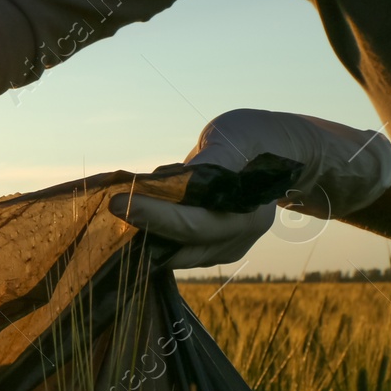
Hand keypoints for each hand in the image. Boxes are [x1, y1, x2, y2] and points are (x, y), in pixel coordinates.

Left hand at [110, 108, 390, 268]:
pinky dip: (154, 236)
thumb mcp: (236, 135)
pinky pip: (176, 251)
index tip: (118, 202)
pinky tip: (140, 214)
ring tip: (126, 205)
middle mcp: (240, 236)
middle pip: (181, 246)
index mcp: (251, 210)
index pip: (196, 224)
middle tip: (109, 206)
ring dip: (146, 235)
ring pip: (175, 254)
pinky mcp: (212, 251)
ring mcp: (227, 248)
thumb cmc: (255, 138)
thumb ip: (215, 158)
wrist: (281, 155)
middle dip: (142, 228)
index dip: (156, 216)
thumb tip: (185, 178)